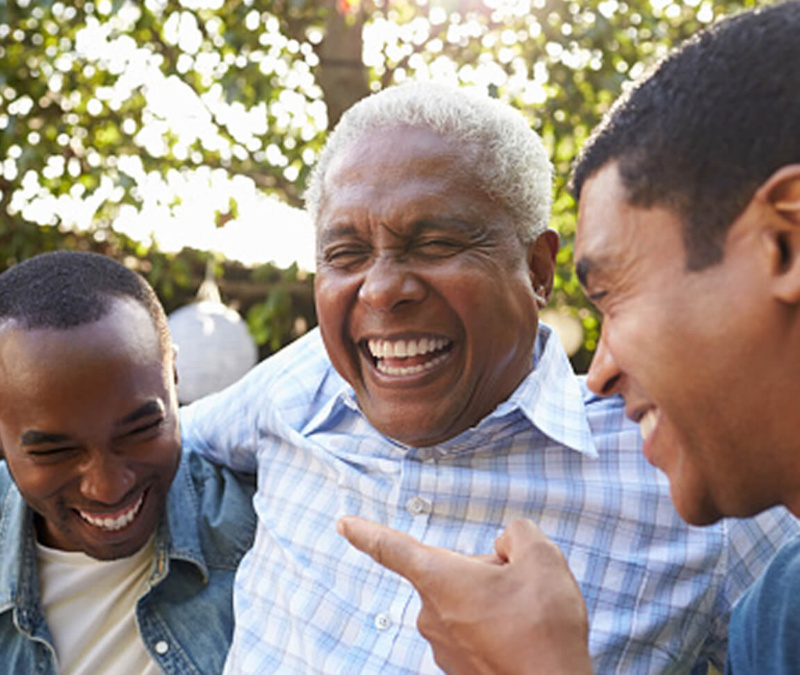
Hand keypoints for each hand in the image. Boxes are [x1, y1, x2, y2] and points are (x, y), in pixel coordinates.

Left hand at [337, 516, 592, 674]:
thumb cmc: (543, 631)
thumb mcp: (541, 559)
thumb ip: (517, 533)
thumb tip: (507, 544)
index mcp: (439, 579)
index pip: (392, 548)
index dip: (366, 532)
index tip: (343, 523)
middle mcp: (431, 615)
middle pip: (451, 571)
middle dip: (484, 571)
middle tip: (520, 588)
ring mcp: (443, 646)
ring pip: (465, 602)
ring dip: (492, 601)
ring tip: (525, 620)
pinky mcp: (458, 670)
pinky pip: (473, 631)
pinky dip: (495, 628)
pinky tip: (520, 638)